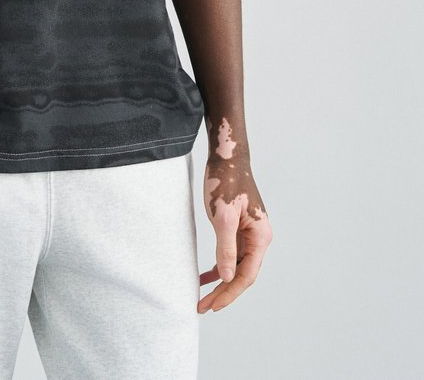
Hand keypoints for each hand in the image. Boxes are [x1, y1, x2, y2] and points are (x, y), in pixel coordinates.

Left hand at [198, 152, 272, 313]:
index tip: (213, 306)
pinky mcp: (238, 228)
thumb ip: (225, 247)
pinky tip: (206, 276)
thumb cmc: (226, 182)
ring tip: (202, 297)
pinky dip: (219, 265)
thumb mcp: (223, 216)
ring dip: (221, 282)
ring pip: (236, 266)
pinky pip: (231, 253)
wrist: (227, 157)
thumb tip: (226, 277)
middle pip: (242, 274)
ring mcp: (249, 233)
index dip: (230, 293)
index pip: (247, 274)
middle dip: (224, 292)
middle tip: (203, 307)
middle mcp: (258, 238)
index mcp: (260, 236)